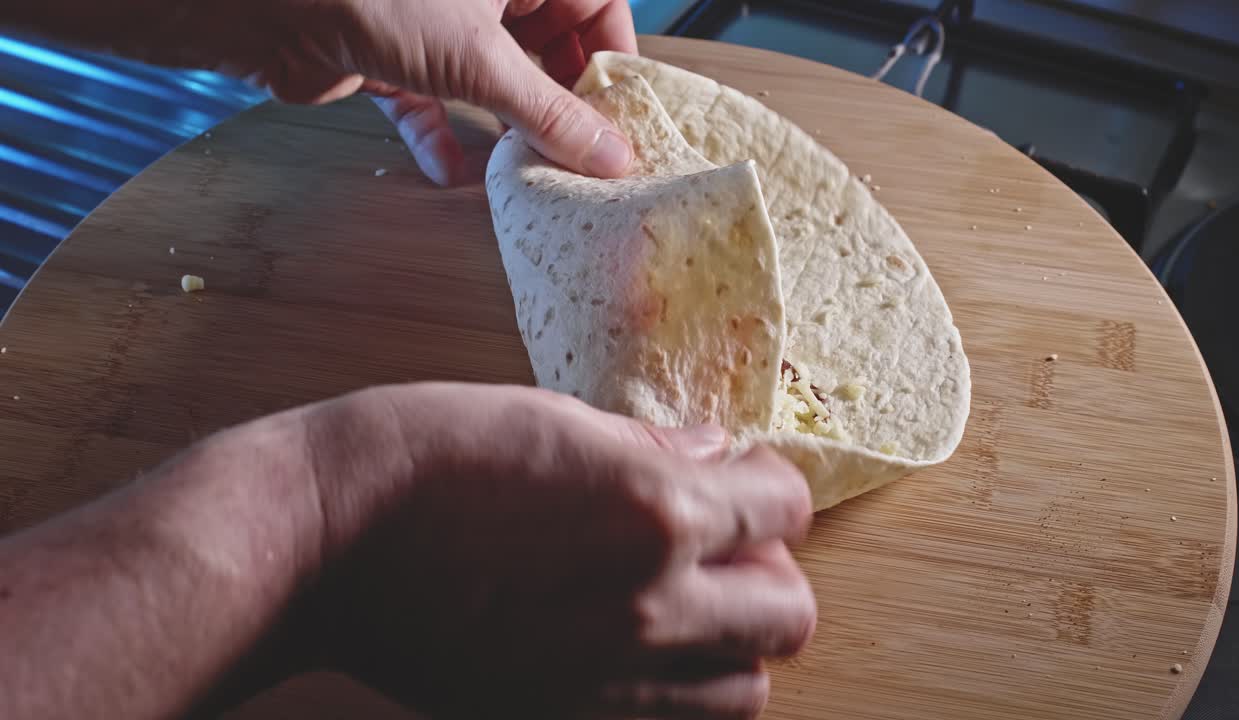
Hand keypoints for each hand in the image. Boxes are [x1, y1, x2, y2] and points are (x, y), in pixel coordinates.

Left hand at [219, 0, 638, 183]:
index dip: (612, 58)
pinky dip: (443, 136)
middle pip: (546, 45)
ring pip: (492, 78)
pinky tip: (452, 172)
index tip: (624, 116)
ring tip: (530, 171)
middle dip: (560, 103)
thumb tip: (610, 155)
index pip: (594, 5)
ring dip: (507, 126)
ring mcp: (437, 22)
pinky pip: (432, 101)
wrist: (270, 6)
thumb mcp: (483, 59)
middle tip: (582, 156)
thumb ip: (550, 112)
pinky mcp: (393, 58)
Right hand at [300, 383, 815, 717]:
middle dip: (770, 570)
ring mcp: (607, 677)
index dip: (767, 485)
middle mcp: (649, 604)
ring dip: (734, 642)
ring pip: (746, 689)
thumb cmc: (419, 456)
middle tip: (720, 543)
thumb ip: (647, 445)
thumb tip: (712, 453)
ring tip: (683, 602)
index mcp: (652, 510)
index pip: (785, 507)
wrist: (317, 545)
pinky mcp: (562, 716)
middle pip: (789, 614)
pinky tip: (633, 644)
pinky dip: (679, 690)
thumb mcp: (545, 417)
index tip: (738, 478)